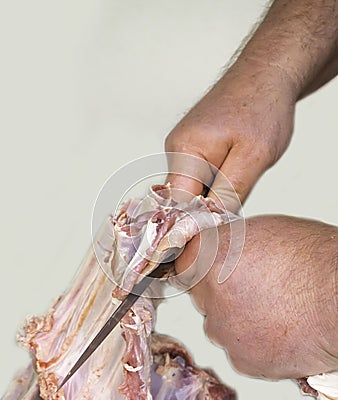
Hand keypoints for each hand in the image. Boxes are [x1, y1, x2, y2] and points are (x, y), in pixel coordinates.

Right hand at [165, 60, 295, 209]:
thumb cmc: (261, 107)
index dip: (195, 222)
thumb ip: (229, 193)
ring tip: (240, 174)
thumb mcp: (254, 156)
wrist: (265, 74)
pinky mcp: (192, 148)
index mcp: (185, 151)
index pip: (177, 205)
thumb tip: (210, 223)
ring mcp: (183, 148)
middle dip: (208, 208)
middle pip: (183, 199)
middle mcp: (176, 150)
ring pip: (193, 190)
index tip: (217, 230)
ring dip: (215, 194)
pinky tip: (235, 168)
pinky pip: (199, 178)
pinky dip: (217, 182)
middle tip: (238, 196)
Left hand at [175, 215, 337, 378]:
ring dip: (237, 321)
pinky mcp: (243, 359)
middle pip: (203, 297)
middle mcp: (210, 294)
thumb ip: (231, 244)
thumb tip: (222, 252)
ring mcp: (225, 330)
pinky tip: (279, 331)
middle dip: (221, 294)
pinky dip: (254, 344)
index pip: (185, 263)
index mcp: (212, 256)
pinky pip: (240, 351)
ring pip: (221, 327)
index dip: (200, 267)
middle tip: (252, 290)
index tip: (207, 270)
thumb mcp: (265, 231)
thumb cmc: (315, 260)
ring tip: (272, 312)